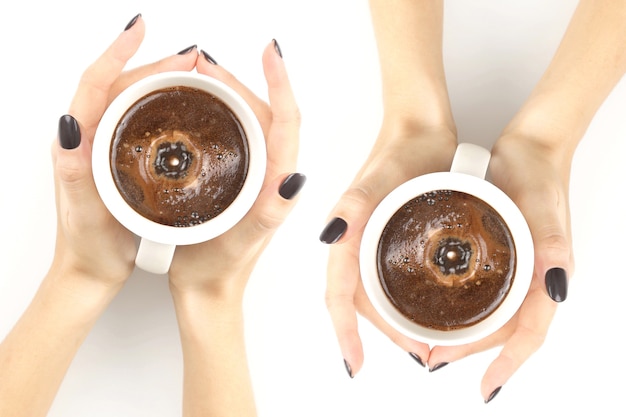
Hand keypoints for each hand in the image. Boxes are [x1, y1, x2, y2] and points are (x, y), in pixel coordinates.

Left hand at [50, 15, 196, 287]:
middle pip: (119, 85)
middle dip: (153, 63)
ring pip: (132, 100)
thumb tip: (69, 123)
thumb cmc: (89, 245)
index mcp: (77, 142)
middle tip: (189, 58)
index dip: (118, 53)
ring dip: (159, 80)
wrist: (91, 270)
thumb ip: (72, 169)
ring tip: (190, 73)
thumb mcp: (82, 210)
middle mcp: (88, 138)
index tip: (139, 31)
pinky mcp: (119, 159)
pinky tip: (182, 109)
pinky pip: (140, 120)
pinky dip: (162, 104)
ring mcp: (105, 147)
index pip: (95, 83)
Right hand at [168, 40, 303, 300]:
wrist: (207, 293)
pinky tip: (199, 108)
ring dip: (230, 93)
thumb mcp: (245, 241)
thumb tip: (293, 178)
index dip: (280, 84)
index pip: (286, 122)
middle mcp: (271, 175)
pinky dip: (219, 114)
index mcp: (278, 183)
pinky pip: (234, 137)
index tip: (269, 52)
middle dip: (243, 80)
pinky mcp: (237, 181)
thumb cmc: (221, 271)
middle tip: (206, 62)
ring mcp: (254, 177)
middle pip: (266, 113)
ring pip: (249, 122)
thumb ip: (269, 212)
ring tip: (202, 75)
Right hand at [321, 122, 456, 375]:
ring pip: (377, 294)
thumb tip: (331, 237)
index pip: (338, 295)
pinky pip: (391, 277)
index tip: (355, 363)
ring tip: (426, 339)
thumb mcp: (378, 177)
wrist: (422, 127)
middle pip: (360, 303)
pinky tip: (427, 306)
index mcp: (346, 237)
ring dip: (397, 321)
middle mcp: (356, 243)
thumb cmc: (400, 148)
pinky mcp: (392, 236)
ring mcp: (374, 242)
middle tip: (419, 352)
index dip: (345, 332)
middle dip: (384, 334)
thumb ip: (352, 205)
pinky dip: (405, 299)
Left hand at [428, 133, 572, 401]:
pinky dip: (465, 305)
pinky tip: (440, 303)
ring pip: (494, 314)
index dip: (506, 364)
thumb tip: (556, 288)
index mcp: (546, 277)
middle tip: (434, 357)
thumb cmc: (539, 175)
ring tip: (432, 340)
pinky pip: (486, 291)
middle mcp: (533, 278)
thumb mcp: (545, 210)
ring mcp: (518, 267)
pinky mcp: (503, 254)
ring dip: (466, 332)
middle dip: (472, 351)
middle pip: (505, 331)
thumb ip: (554, 247)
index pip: (528, 335)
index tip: (486, 389)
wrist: (532, 146)